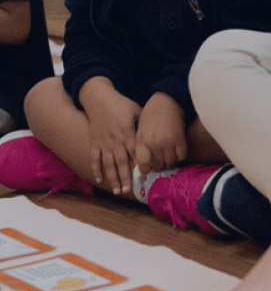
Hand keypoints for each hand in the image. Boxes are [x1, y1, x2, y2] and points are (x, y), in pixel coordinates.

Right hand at [80, 80, 139, 194]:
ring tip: (116, 191)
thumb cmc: (120, 104)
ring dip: (112, 178)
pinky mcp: (94, 142)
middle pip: (121, 163)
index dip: (139, 165)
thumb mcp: (136, 110)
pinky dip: (95, 169)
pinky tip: (99, 180)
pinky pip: (94, 158)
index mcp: (127, 133)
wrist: (99, 99)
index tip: (143, 177)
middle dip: (125, 178)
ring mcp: (103, 143)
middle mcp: (115, 141)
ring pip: (108, 164)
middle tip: (128, 191)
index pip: (135, 153)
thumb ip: (144, 123)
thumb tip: (155, 133)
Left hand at [135, 92, 187, 174]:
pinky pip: (181, 156)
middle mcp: (154, 144)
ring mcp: (168, 142)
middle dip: (158, 166)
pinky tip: (176, 151)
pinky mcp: (180, 139)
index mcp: (142, 141)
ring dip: (169, 162)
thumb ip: (140, 145)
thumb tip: (141, 162)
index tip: (148, 168)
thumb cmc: (151, 114)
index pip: (143, 165)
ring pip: (170, 163)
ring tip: (168, 157)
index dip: (145, 169)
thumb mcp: (140, 129)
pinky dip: (179, 156)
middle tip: (159, 161)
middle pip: (157, 166)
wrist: (166, 100)